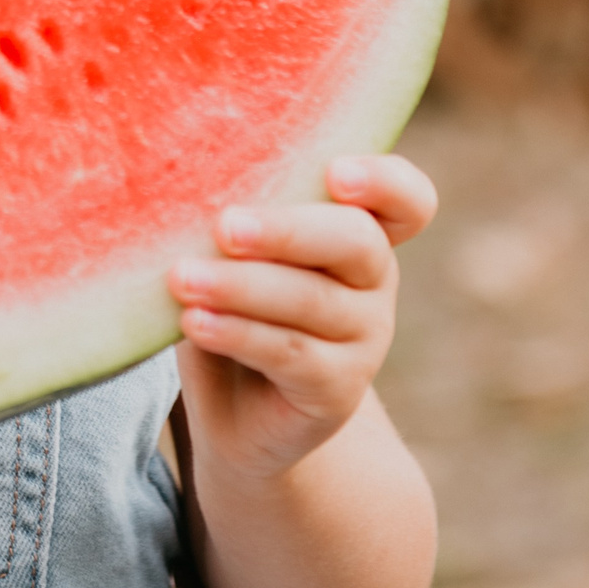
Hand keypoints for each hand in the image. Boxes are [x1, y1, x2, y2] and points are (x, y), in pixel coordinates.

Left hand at [167, 154, 436, 483]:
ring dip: (241, 286)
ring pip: (311, 300)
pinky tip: (194, 323)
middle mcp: (374, 278)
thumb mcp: (230, 254)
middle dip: (286, 230)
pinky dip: (238, 333)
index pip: (405, 198)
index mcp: (358, 227)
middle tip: (224, 226)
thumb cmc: (230, 304)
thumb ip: (230, 219)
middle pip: (355, 240)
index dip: (383, 181)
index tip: (335, 174)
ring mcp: (366, 336)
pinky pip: (291, 353)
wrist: (236, 413)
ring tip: (182, 278)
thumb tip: (185, 182)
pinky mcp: (339, 388)